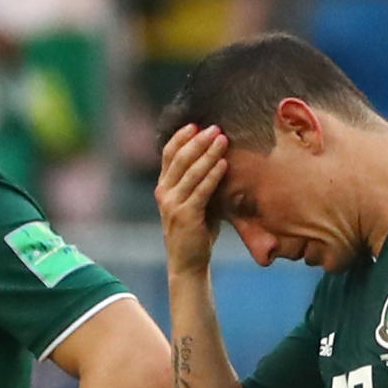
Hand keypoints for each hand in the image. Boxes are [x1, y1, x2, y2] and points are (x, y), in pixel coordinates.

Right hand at [154, 124, 228, 274]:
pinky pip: (201, 190)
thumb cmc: (196, 231)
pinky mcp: (185, 216)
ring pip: (190, 172)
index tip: (195, 124)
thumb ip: (200, 182)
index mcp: (163, 187)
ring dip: (208, 154)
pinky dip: (213, 175)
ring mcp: (173, 204)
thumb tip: (219, 157)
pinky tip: (224, 164)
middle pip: (179, 159)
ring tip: (222, 139)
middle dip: (198, 141)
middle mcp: (164, 193)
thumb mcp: (196, 201)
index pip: (168, 155)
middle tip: (215, 127)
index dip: (180, 138)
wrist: (188, 263)